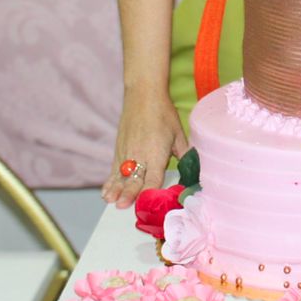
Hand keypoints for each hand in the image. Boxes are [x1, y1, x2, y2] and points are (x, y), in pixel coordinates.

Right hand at [100, 89, 187, 208]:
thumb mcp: (178, 134)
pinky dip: (110, 182)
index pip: (154, 177)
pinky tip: (106, 193)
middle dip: (129, 193)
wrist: (143, 94)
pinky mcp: (119, 149)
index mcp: (156, 153)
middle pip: (134, 179)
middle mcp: (140, 154)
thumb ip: (185, 153)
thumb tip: (194, 167)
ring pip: (121, 176)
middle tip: (123, 206)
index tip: (148, 204)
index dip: (150, 191)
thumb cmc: (163, 113)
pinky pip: (114, 170)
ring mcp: (127, 152)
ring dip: (116, 190)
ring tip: (112, 202)